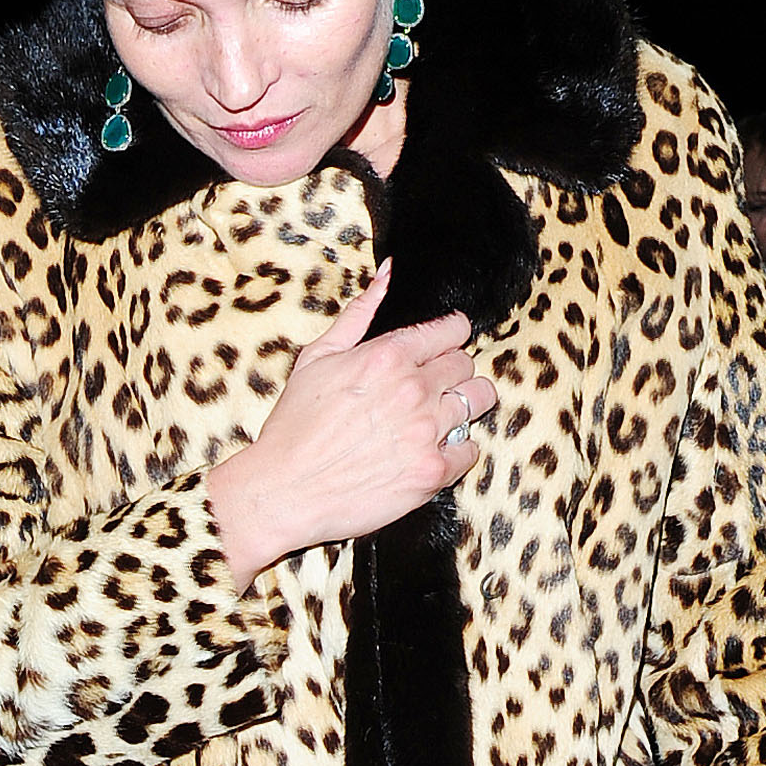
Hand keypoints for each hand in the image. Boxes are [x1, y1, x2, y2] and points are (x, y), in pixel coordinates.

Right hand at [210, 262, 495, 591]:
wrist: (285, 490)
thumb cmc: (295, 427)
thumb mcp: (317, 358)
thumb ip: (358, 314)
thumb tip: (388, 275)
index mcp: (387, 356)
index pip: (452, 330)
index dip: (452, 336)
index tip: (446, 345)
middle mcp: (413, 389)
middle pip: (466, 365)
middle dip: (453, 372)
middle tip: (431, 388)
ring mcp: (426, 432)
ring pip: (480, 401)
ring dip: (465, 406)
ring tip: (440, 417)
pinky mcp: (432, 472)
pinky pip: (472, 451)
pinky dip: (458, 450)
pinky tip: (434, 451)